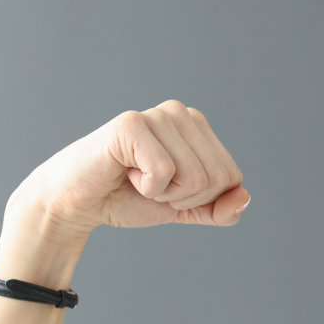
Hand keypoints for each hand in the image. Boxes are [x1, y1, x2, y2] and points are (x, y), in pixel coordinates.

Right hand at [14, 100, 250, 238]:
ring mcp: (157, 115)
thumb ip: (220, 209)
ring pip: (196, 178)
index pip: (232, 178)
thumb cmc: (129, 198)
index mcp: (198, 128)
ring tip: (135, 177)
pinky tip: (124, 173)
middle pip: (218, 178)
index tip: (166, 188)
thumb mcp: (186, 209)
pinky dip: (146, 187)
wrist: (79, 203)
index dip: (201, 199)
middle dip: (184, 198)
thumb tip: (244, 197)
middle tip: (149, 185)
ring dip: (163, 193)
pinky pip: (165, 172)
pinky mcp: (131, 124)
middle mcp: (181, 113)